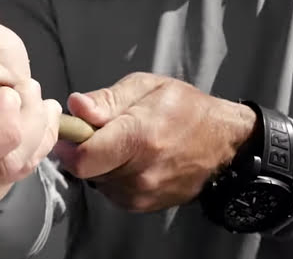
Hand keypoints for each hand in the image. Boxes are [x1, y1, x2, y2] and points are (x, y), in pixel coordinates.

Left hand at [54, 72, 256, 211]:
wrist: (226, 143)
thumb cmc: (185, 108)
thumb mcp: (146, 87)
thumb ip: (106, 99)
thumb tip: (75, 106)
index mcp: (139, 138)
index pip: (83, 157)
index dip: (67, 144)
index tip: (69, 130)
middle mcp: (140, 172)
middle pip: (85, 169)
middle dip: (83, 150)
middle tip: (97, 132)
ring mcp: (142, 193)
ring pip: (95, 180)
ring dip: (98, 163)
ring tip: (120, 144)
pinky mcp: (144, 205)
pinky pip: (110, 190)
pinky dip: (111, 175)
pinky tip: (129, 159)